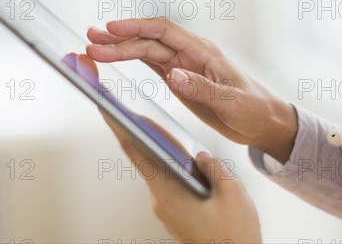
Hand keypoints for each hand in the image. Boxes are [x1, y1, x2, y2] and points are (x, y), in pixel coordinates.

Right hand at [86, 17, 297, 162]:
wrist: (263, 121)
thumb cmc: (254, 108)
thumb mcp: (232, 102)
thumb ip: (203, 89)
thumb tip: (172, 75)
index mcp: (204, 53)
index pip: (165, 32)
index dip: (137, 28)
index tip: (112, 30)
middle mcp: (190, 54)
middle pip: (149, 40)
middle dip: (119, 41)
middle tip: (91, 42)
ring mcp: (184, 65)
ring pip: (147, 50)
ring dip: (121, 47)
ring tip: (94, 45)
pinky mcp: (181, 79)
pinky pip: (153, 63)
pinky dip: (132, 59)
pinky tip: (116, 56)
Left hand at [106, 119, 261, 243]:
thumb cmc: (233, 236)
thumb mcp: (232, 193)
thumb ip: (214, 166)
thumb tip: (201, 156)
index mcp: (168, 192)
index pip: (138, 152)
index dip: (122, 128)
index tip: (108, 111)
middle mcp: (161, 201)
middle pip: (145, 159)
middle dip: (135, 134)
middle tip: (123, 110)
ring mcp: (167, 210)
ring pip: (159, 172)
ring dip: (157, 151)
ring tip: (154, 128)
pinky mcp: (176, 216)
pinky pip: (170, 185)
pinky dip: (170, 168)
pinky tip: (181, 159)